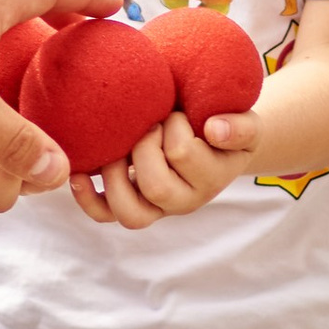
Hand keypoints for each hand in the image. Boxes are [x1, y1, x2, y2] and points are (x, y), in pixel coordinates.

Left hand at [71, 104, 260, 230]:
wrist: (215, 139)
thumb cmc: (225, 126)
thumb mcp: (247, 124)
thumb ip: (241, 127)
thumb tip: (214, 130)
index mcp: (211, 181)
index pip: (182, 153)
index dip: (174, 126)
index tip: (178, 113)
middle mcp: (183, 202)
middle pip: (155, 185)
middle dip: (144, 145)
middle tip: (151, 124)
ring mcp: (155, 208)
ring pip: (130, 212)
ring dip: (117, 172)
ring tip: (123, 145)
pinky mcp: (131, 206)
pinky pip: (105, 215)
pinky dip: (88, 197)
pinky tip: (80, 173)